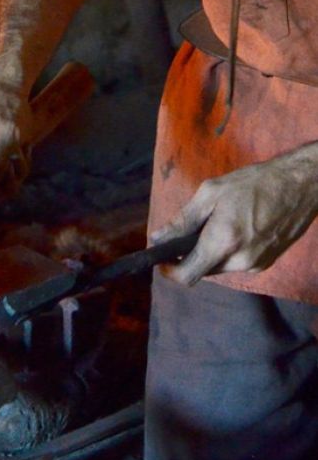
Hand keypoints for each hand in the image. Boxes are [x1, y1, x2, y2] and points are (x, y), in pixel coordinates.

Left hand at [151, 143, 317, 285]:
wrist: (302, 185)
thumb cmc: (255, 183)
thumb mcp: (210, 193)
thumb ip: (182, 220)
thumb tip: (157, 238)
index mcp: (223, 242)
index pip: (187, 276)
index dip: (169, 271)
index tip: (161, 259)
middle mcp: (240, 260)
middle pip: (200, 271)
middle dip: (190, 255)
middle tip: (192, 229)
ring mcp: (255, 265)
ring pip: (217, 267)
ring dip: (209, 252)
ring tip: (218, 223)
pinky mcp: (265, 263)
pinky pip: (234, 264)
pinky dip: (227, 251)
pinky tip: (235, 228)